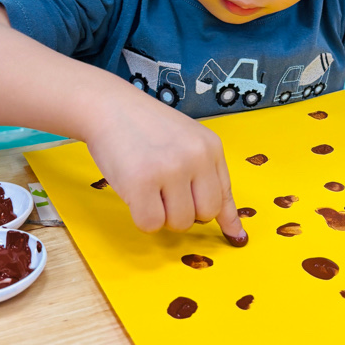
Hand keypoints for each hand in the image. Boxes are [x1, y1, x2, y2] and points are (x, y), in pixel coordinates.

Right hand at [84, 88, 246, 242]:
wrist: (109, 107)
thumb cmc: (147, 128)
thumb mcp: (187, 143)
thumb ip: (208, 180)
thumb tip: (236, 232)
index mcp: (211, 147)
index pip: (225, 195)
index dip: (225, 219)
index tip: (235, 238)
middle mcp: (196, 157)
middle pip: (205, 215)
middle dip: (185, 214)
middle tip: (166, 195)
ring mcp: (170, 169)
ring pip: (179, 223)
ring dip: (162, 215)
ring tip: (149, 188)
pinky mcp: (141, 182)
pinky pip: (151, 224)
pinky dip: (142, 217)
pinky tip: (135, 194)